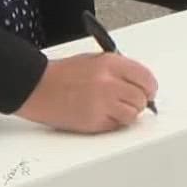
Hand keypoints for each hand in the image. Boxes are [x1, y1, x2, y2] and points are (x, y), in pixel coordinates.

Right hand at [14, 51, 157, 133]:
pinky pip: (116, 125)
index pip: (146, 78)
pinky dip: (113, 123)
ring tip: (114, 108)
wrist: (38, 87)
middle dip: (139, 101)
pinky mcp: (94, 122)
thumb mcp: (95, 61)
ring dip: (127, 113)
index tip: (148, 91)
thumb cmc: (63, 74)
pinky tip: (101, 114)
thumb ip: (120, 71)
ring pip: (133, 114)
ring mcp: (102, 103)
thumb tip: (140, 84)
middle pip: (142, 98)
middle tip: (130, 101)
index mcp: (111, 64)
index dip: (149, 87)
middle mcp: (109, 83)